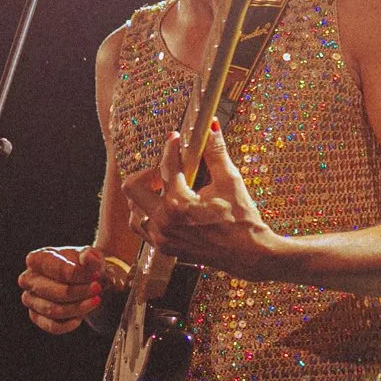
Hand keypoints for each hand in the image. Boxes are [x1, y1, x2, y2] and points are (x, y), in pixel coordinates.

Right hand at [20, 246, 122, 334]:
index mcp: (36, 259)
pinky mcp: (35, 316)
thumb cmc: (83, 265)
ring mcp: (29, 299)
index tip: (96, 275)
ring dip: (78, 308)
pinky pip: (53, 326)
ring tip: (95, 300)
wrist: (83, 280)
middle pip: (55, 292)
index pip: (58, 270)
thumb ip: (90, 255)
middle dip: (80, 292)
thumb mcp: (90, 256)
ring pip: (54, 310)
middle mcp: (27, 279)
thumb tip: (87, 257)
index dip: (79, 275)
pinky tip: (82, 316)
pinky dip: (70, 323)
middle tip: (98, 288)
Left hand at [121, 120, 282, 278]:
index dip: (170, 147)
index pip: (165, 166)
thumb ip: (216, 152)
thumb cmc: (241, 219)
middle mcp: (164, 221)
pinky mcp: (165, 248)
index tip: (175, 139)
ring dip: (144, 196)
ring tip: (164, 189)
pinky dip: (147, 215)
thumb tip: (211, 127)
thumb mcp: (230, 181)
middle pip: (132, 188)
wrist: (247, 253)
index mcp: (178, 203)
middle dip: (146, 173)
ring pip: (134, 210)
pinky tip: (164, 208)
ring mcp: (161, 238)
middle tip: (164, 170)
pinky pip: (142, 228)